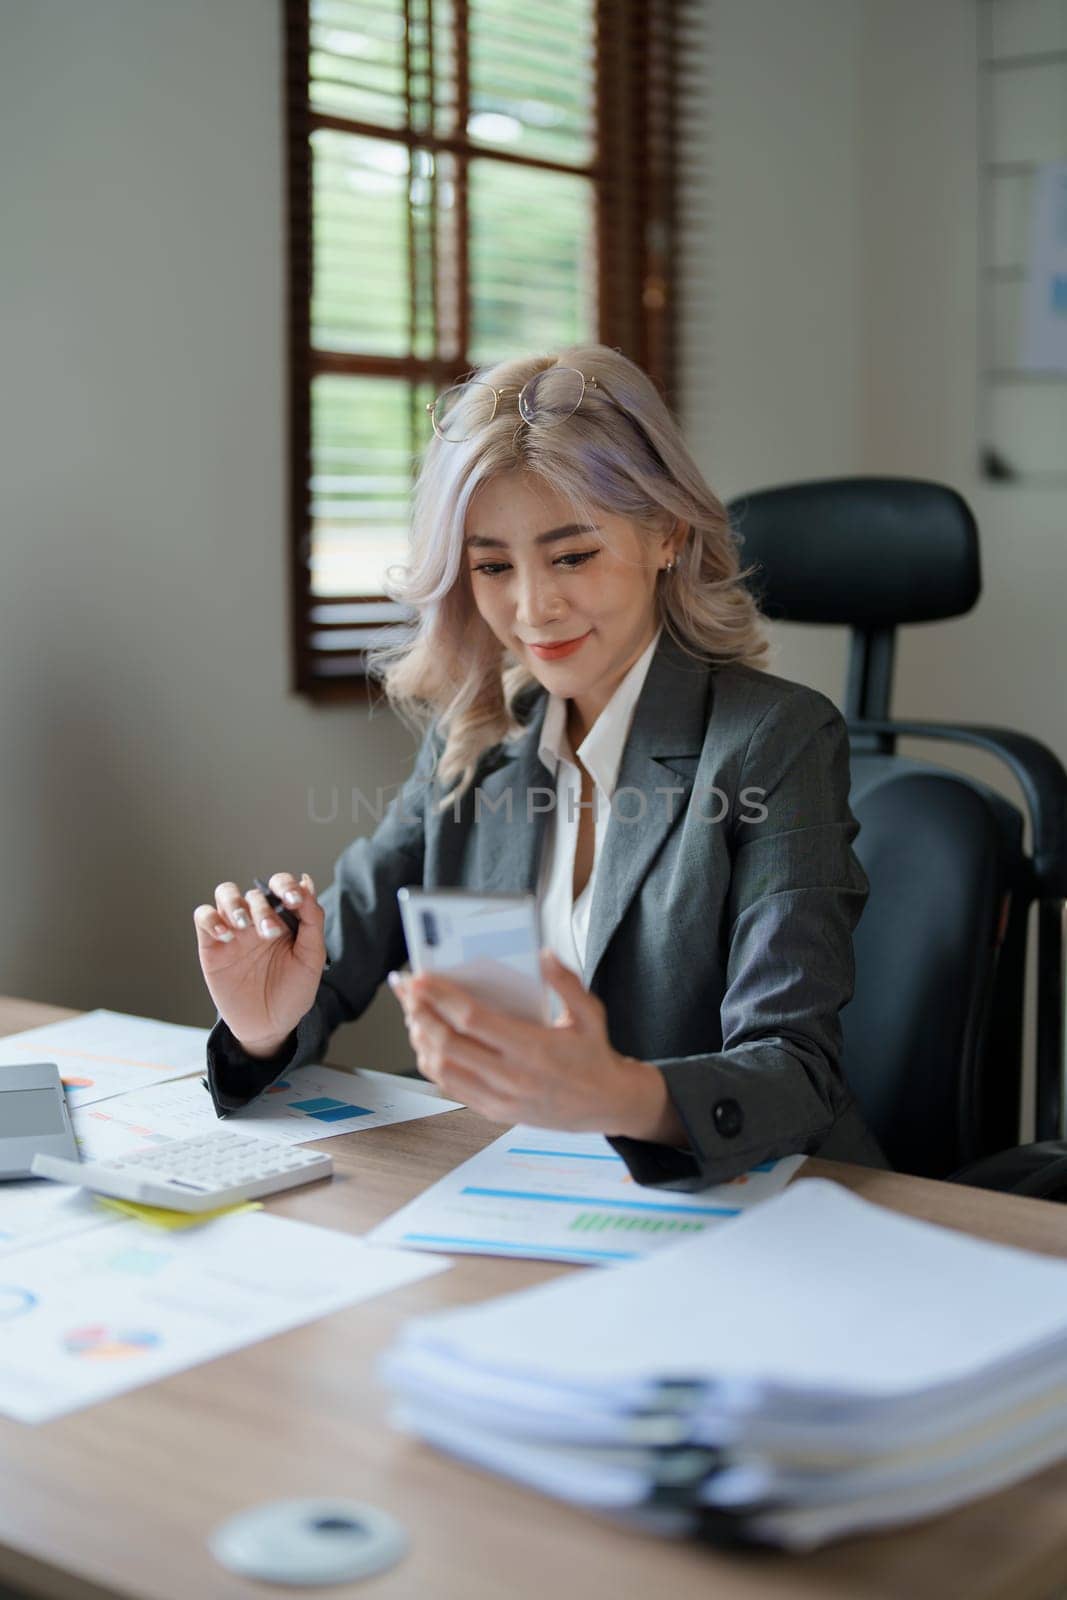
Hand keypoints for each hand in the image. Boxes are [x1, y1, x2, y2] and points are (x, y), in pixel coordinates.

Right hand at [193, 873, 325, 1057]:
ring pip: (225, 894)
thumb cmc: (292, 991)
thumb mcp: (311, 958)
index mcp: (284, 918)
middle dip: (263, 908)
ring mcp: (234, 931)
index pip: (281, 885)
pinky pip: (203, 916)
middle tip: (271, 933)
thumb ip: (312, 920)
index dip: (286, 884)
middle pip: (254, 892)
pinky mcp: (212, 946)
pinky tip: (225, 934)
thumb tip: (307, 882)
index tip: (294, 900)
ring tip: (243, 925)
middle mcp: (257, 919)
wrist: (270, 1026)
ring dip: (234, 903)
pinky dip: (211, 918)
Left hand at [389, 950, 676, 1138]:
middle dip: (419, 1013)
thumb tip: (543, 954)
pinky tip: (427, 1043)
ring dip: (421, 1038)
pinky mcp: (495, 1112)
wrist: (608, 1104)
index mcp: (534, 1049)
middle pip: (449, 1043)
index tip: (420, 978)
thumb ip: (566, 983)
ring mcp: (501, 1098)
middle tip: (405, 990)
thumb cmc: (595, 1054)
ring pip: (443, 1068)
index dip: (441, 997)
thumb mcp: (591, 1014)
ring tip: (413, 1013)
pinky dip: (432, 1064)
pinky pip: (452, 1088)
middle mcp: (512, 1077)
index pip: (473, 1020)